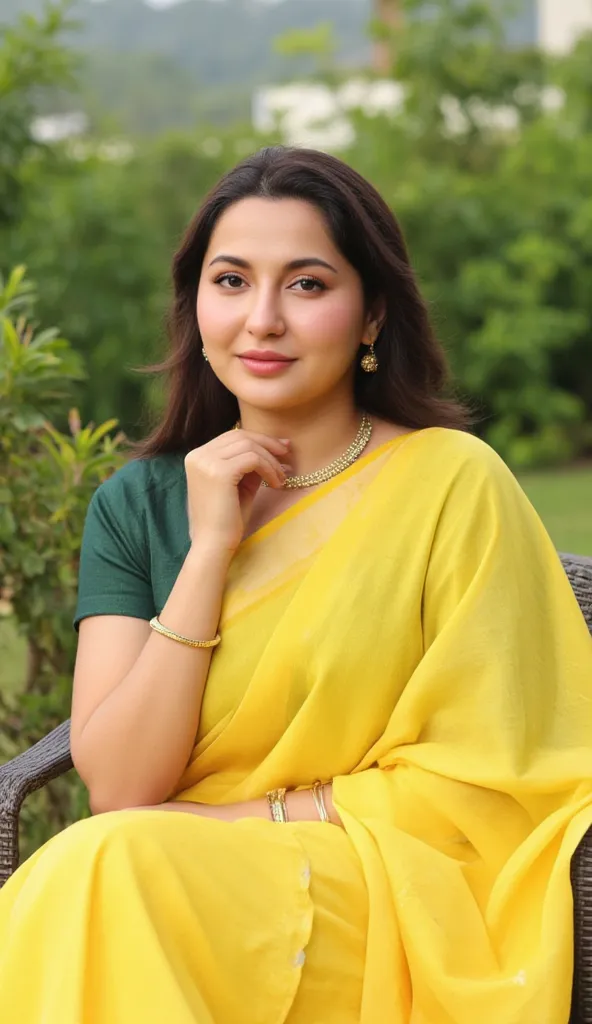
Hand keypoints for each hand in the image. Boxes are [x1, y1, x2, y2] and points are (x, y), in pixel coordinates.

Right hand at [185, 428, 289, 553]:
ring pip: (249, 446)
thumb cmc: (227, 520)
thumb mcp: (239, 485)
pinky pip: (253, 459)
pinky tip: (276, 484)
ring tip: (282, 478)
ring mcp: (206, 462)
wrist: (213, 545)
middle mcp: (198, 455)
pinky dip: (269, 469)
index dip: (259, 440)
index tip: (280, 448)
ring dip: (271, 460)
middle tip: (287, 453)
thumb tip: (275, 447)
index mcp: (197, 457)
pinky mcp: (219, 472)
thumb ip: (250, 465)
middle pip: (240, 436)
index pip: (232, 437)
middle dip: (268, 443)